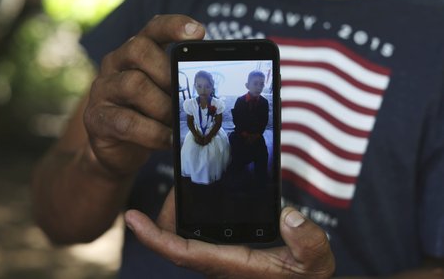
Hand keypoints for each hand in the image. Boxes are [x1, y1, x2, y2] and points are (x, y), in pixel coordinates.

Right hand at [83, 15, 204, 175]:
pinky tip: (169, 140)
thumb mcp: (165, 95)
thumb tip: (207, 93)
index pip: (153, 28)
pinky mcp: (96, 118)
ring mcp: (103, 89)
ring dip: (163, 106)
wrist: (119, 149)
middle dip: (168, 74)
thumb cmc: (149, 117)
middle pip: (139, 50)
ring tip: (178, 123)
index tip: (199, 32)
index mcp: (136, 53)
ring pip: (133, 84)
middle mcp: (116, 63)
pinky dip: (154, 132)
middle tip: (187, 98)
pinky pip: (126, 121)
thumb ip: (179, 86)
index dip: (174, 26)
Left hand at [125, 188, 334, 278]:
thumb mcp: (316, 262)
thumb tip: (288, 216)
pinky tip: (201, 197)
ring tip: (187, 182)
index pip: (182, 252)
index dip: (153, 236)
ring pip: (184, 235)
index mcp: (231, 265)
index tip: (131, 217)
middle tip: (176, 181)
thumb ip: (308, 241)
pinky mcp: (225, 252)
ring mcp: (219, 257)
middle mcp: (218, 262)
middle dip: (166, 212)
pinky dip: (192, 215)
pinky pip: (198, 234)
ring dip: (179, 211)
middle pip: (175, 238)